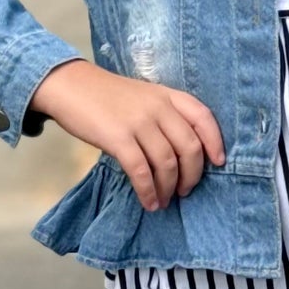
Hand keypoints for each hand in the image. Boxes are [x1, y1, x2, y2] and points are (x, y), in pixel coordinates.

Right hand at [28, 60, 226, 211]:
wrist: (70, 86)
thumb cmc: (107, 96)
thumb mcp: (143, 97)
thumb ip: (164, 116)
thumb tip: (180, 155)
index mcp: (168, 95)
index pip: (203, 117)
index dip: (215, 142)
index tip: (218, 163)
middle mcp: (158, 107)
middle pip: (189, 147)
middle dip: (192, 176)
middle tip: (185, 191)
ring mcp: (138, 122)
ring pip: (167, 163)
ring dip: (168, 188)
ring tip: (164, 201)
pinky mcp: (118, 138)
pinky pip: (141, 172)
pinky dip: (148, 191)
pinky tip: (148, 202)